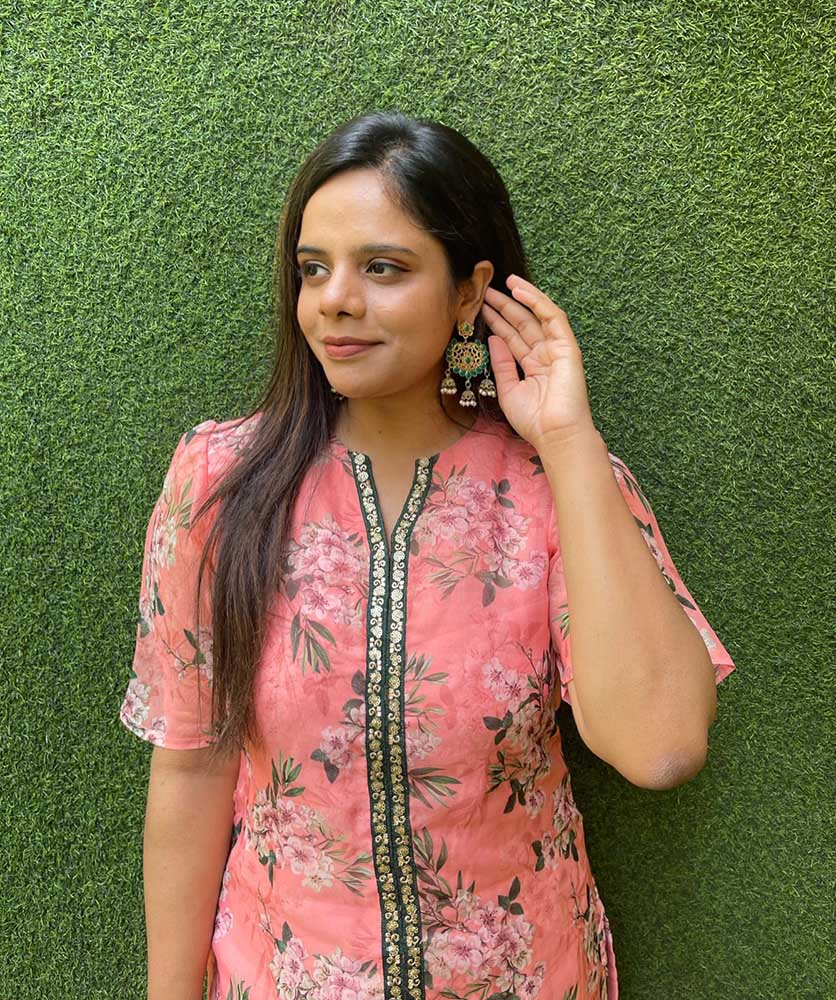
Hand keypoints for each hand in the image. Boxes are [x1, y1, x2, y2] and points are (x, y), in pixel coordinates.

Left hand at [480, 274, 597, 451]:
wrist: (555, 435)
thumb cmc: (533, 420)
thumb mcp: (508, 390)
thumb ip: (502, 363)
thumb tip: (493, 338)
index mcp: (532, 366)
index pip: (512, 337)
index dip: (496, 321)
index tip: (479, 306)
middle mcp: (545, 355)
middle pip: (522, 323)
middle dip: (504, 306)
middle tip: (484, 289)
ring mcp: (557, 350)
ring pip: (537, 316)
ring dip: (521, 298)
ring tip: (503, 282)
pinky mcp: (567, 347)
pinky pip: (553, 318)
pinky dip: (537, 302)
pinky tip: (520, 291)